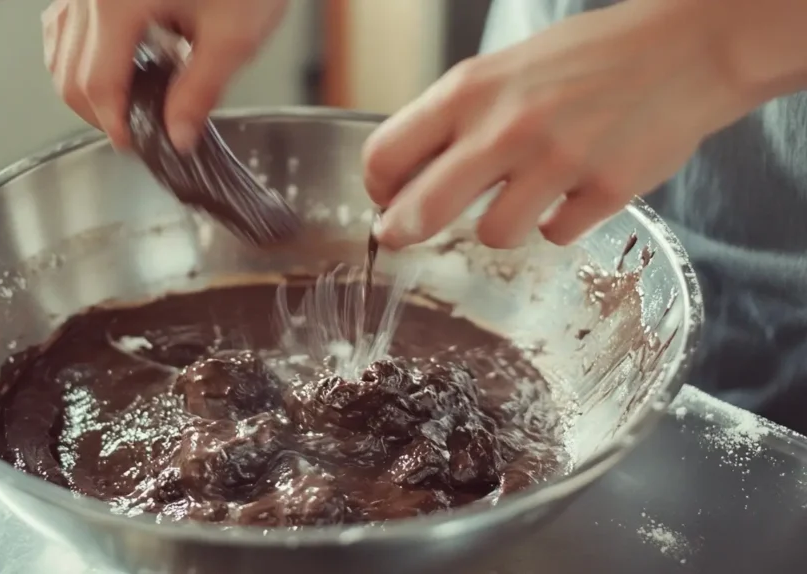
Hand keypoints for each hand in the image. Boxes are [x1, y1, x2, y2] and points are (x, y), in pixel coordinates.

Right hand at [43, 0, 286, 150]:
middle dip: (101, 111)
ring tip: (137, 95)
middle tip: (140, 128)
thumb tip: (178, 135)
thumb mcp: (234, 34)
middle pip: (69, 74)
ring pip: (59, 50)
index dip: (115, 125)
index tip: (136, 144)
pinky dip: (84, 53)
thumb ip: (201, 91)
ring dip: (89, 84)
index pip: (97, 85)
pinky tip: (123, 60)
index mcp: (118, 2)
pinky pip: (65, 23)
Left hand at [363, 0, 749, 249]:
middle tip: (403, 236)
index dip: (377, 188)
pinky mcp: (606, 191)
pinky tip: (576, 190)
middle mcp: (505, 127)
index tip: (387, 199)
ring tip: (526, 195)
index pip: (386, 154)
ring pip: (493, 235)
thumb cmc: (586, 59)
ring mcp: (557, 162)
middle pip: (420, 209)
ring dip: (501, 226)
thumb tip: (407, 179)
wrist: (685, 48)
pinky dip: (561, 221)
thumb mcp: (503, 72)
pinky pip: (557, 234)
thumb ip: (455, 120)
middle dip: (403, 231)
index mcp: (470, 91)